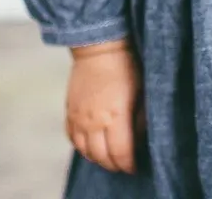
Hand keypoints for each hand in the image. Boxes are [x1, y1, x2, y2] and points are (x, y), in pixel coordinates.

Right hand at [66, 38, 144, 173]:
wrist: (100, 45)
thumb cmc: (126, 64)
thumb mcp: (142, 89)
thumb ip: (142, 117)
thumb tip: (140, 137)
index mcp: (116, 116)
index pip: (121, 154)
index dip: (129, 165)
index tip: (135, 166)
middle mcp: (94, 121)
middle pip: (102, 157)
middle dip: (115, 165)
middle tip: (124, 163)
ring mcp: (79, 117)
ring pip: (85, 151)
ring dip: (98, 158)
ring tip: (109, 156)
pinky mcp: (69, 110)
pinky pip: (72, 138)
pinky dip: (81, 146)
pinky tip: (91, 144)